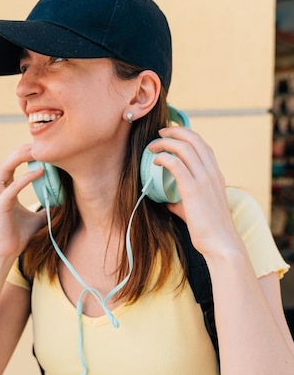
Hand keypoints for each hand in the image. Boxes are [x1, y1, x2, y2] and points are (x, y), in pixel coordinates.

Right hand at [0, 145, 46, 258]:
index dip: (24, 155)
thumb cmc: (18, 236)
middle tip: (39, 144)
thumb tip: (63, 201)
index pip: (12, 166)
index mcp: (5, 191)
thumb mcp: (38, 218)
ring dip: (20, 157)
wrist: (6, 253)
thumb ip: (47, 207)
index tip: (40, 148)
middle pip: (7, 162)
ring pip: (5, 169)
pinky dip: (27, 178)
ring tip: (37, 151)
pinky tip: (40, 172)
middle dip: (22, 151)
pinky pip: (13, 187)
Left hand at [148, 127, 240, 255]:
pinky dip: (163, 158)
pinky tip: (155, 161)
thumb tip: (165, 201)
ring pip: (184, 148)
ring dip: (166, 143)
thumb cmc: (209, 230)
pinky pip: (176, 164)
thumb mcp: (196, 210)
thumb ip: (181, 202)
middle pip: (194, 139)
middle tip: (160, 133)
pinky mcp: (193, 189)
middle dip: (175, 131)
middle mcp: (212, 173)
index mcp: (215, 175)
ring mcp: (204, 179)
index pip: (203, 145)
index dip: (187, 135)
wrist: (221, 243)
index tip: (172, 135)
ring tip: (153, 146)